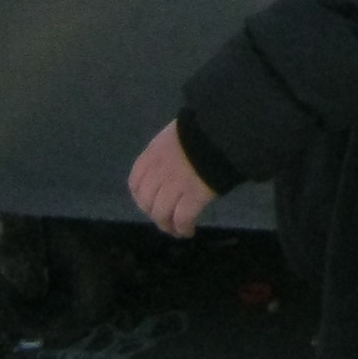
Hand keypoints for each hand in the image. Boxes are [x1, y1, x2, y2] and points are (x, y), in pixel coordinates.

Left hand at [128, 122, 215, 238]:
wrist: (221, 131)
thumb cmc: (202, 127)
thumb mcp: (177, 132)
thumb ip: (169, 149)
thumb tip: (175, 158)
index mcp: (152, 155)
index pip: (135, 182)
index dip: (140, 196)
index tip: (149, 202)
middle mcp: (158, 173)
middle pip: (147, 202)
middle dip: (153, 213)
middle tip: (164, 219)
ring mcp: (175, 187)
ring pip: (162, 214)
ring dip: (167, 226)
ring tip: (176, 230)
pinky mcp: (193, 197)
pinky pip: (183, 219)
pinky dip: (183, 228)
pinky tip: (188, 231)